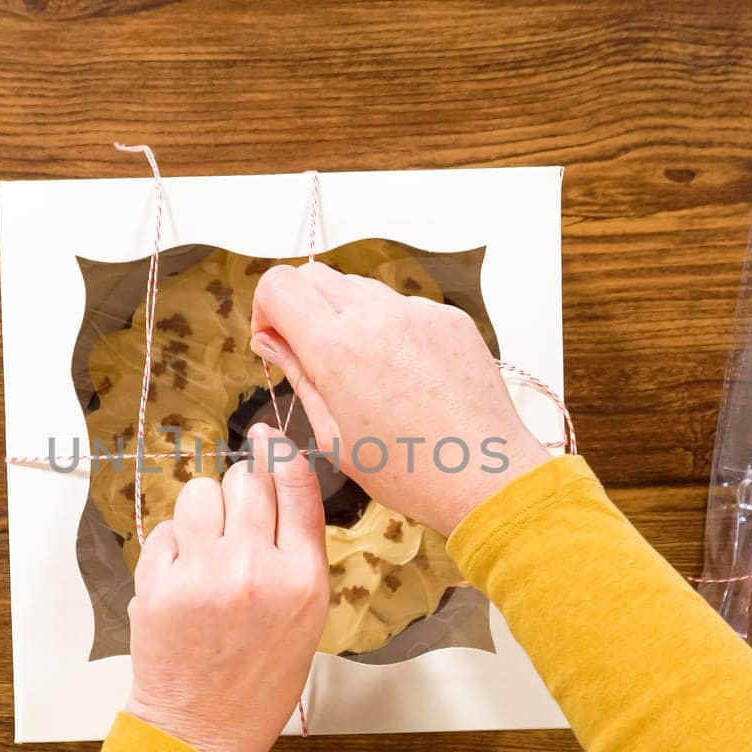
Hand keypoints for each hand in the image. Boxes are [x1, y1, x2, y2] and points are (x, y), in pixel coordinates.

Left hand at [124, 423, 328, 751]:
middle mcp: (256, 570)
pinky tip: (182, 580)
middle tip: (234, 525)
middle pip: (246, 481)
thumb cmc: (259, 678)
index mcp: (303, 580)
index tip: (266, 437)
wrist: (202, 730)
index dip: (279, 453)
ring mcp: (204, 577)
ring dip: (202, 510)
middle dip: (239, 492)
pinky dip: (173, 546)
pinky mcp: (159, 585)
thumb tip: (275, 477)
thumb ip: (295, 551)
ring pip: (200, 493)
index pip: (296, 488)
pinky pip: (165, 530)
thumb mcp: (305, 617)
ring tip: (205, 548)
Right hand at [250, 262, 553, 535]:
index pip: (279, 285)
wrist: (485, 475)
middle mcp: (376, 317)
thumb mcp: (333, 434)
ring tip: (361, 369)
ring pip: (358, 286)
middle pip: (315, 276)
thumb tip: (270, 341)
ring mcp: (417, 312)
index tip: (276, 341)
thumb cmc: (407, 469)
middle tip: (311, 355)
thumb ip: (299, 375)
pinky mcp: (448, 318)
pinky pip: (402, 306)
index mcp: (337, 348)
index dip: (266, 310)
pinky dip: (388, 327)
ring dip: (344, 315)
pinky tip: (403, 374)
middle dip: (301, 308)